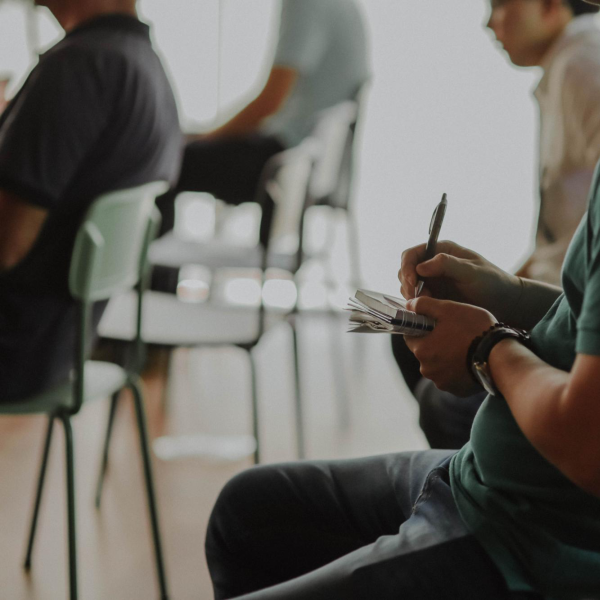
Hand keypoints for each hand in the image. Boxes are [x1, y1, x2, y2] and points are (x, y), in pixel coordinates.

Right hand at [399, 240, 520, 321]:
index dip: (407, 267)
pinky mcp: (434, 296)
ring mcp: (432, 280)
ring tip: (428, 303)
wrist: (503, 302)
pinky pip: (416, 298)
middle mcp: (433, 264)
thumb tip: (421, 266)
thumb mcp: (472, 271)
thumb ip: (447, 265)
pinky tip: (429, 308)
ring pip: (407, 285)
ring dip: (411, 295)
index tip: (413, 283)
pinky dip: (416, 304)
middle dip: (408, 284)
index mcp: (441, 251)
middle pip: (405, 270)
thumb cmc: (492, 282)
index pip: (412, 254)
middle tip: (418, 298)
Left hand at [404, 296, 496, 395]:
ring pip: (438, 365)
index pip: (410, 336)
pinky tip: (470, 360)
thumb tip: (409, 305)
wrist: (501, 357)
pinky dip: (457, 370)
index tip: (435, 323)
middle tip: (455, 333)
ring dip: (446, 357)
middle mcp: (427, 369)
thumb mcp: (448, 309)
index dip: (421, 327)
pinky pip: (451, 377)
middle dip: (435, 342)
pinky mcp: (456, 390)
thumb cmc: (473, 329)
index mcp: (421, 349)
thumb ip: (425, 305)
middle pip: (425, 351)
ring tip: (466, 347)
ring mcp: (442, 382)